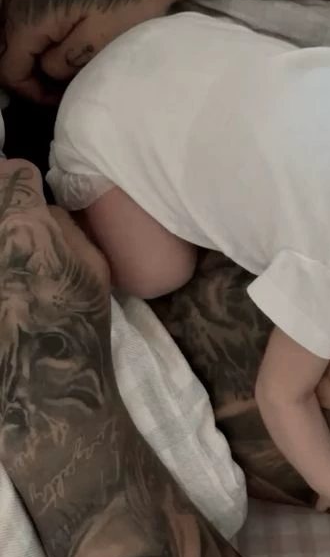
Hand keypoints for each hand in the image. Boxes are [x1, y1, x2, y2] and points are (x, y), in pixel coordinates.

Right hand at [0, 0, 176, 102]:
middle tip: (65, 85)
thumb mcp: (99, 42)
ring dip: (37, 55)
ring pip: (16, 34)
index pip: (8, 70)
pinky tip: (67, 41)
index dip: (31, 92)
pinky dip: (42, 34)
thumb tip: (46, 70)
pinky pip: (27, 15)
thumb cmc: (133, 0)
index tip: (58, 97)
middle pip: (7, 51)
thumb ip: (63, 62)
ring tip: (69, 65)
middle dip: (33, 75)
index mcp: (29, 15)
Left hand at [0, 159, 111, 472]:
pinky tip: (9, 284)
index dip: (21, 179)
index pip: (15, 173)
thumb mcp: (94, 267)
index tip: (23, 188)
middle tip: (16, 226)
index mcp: (25, 220)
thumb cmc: (78, 322)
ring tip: (13, 260)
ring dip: (4, 242)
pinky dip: (2, 268)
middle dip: (4, 204)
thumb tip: (46, 211)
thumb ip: (66, 228)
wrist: (43, 384)